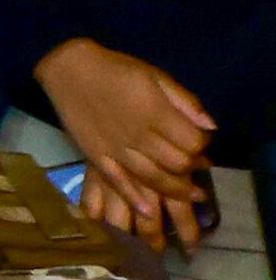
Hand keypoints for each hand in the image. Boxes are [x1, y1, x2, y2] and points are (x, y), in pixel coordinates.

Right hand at [38, 38, 216, 249]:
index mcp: (156, 113)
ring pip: (153, 178)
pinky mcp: (97, 157)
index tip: (201, 139)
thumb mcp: (156, 76)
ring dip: (175, 189)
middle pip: (177, 164)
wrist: (69, 70)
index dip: (203, 144)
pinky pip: (119, 182)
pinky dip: (134, 198)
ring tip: (191, 195)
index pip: (193, 142)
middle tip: (196, 162)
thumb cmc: (117, 70)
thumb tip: (210, 126)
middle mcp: (139, 136)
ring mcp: (116, 150)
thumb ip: (185, 102)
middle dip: (192, 166)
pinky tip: (148, 210)